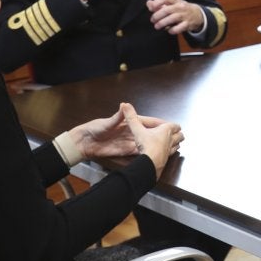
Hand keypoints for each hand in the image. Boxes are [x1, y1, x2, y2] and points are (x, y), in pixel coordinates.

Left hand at [68, 104, 182, 165]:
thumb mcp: (107, 122)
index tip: (171, 126)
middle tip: (175, 138)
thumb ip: (117, 117)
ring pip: (146, 143)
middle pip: (149, 133)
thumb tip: (124, 105)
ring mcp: (129, 142)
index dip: (159, 124)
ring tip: (170, 147)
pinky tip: (156, 155)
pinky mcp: (126, 151)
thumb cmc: (95, 128)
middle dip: (161, 135)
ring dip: (156, 145)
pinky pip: (140, 152)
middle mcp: (131, 132)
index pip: (148, 122)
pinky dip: (148, 153)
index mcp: (129, 122)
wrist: (85, 143)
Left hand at [148, 0, 203, 33]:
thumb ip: (159, 4)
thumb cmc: (180, 9)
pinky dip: (172, 30)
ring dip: (162, 23)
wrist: (197, 14)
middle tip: (152, 20)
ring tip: (157, 26)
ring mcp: (185, 15)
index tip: (151, 8)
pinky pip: (179, 28)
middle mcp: (180, 6)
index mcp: (176, 0)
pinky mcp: (187, 24)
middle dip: (157, 16)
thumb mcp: (172, 4)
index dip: (157, 2)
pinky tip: (168, 30)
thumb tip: (148, 3)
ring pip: (172, 18)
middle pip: (167, 10)